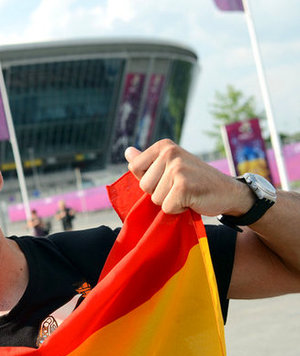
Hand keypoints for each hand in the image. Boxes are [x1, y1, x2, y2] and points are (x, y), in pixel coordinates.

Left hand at [124, 140, 252, 216]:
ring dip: (170, 201)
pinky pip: (167, 208)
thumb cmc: (196, 181)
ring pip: (155, 198)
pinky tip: (192, 200)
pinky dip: (179, 209)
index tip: (168, 178)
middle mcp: (169, 153)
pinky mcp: (183, 186)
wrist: (228, 192)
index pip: (134, 168)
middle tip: (180, 187)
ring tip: (187, 193)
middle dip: (160, 193)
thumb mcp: (171, 166)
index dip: (149, 180)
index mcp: (164, 146)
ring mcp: (177, 168)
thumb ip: (147, 161)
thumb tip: (127, 152)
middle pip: (144, 185)